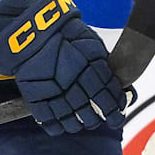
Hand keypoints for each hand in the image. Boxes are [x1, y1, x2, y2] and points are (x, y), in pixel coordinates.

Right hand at [0, 0, 127, 135]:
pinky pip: (49, 120)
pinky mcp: (34, 96)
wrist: (33, 28)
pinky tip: (63, 126)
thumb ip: (104, 66)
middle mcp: (74, 82)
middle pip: (92, 112)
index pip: (107, 96)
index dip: (114, 109)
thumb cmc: (66, 34)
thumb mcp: (92, 45)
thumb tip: (121, 87)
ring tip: (84, 123)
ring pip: (72, 120)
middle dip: (99, 118)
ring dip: (81, 124)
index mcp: (91, 67)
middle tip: (102, 119)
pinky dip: (57, 127)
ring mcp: (54, 91)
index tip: (118, 114)